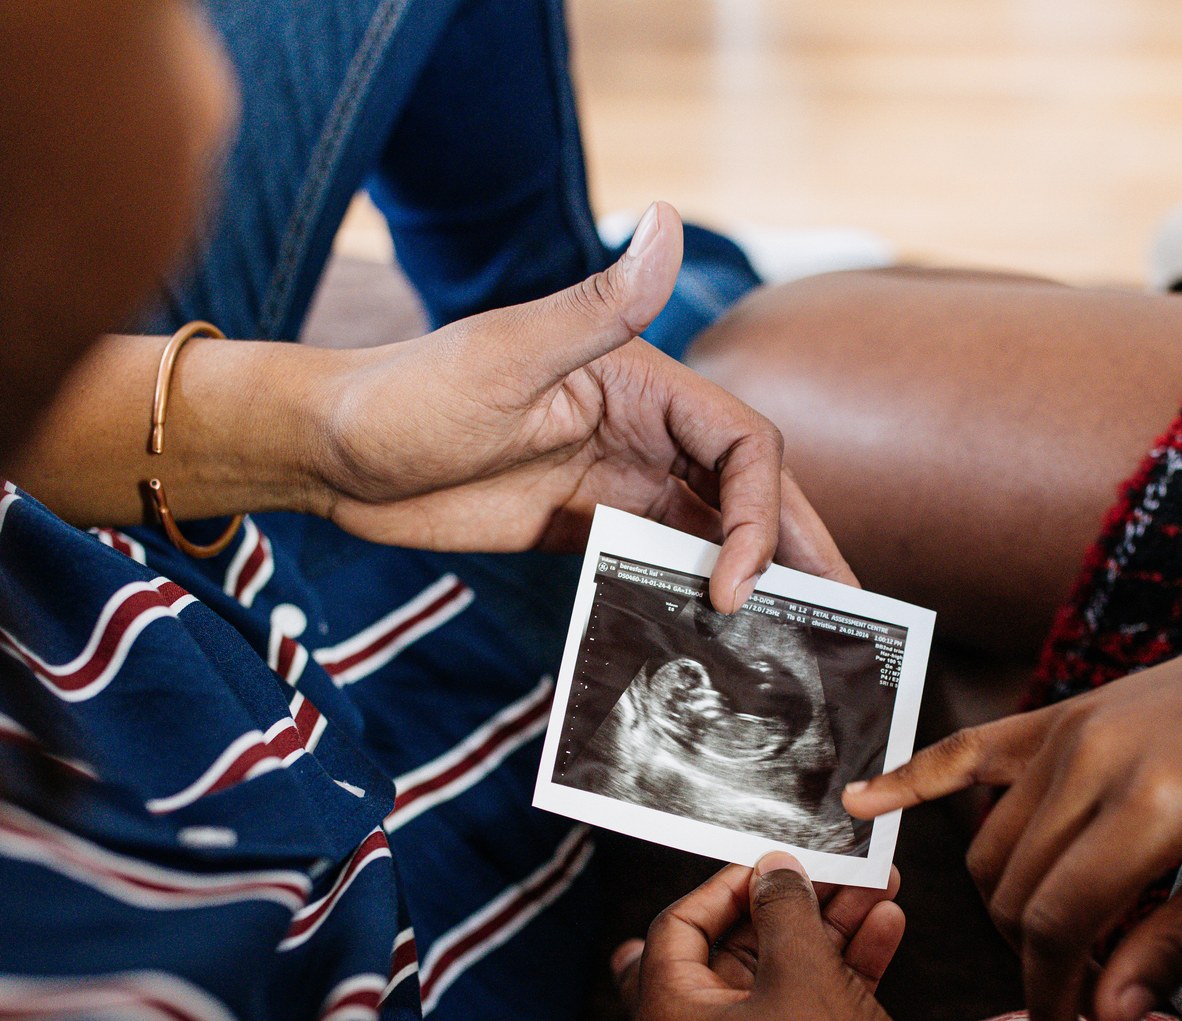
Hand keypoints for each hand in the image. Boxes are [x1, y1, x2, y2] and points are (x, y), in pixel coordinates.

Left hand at [314, 203, 850, 610]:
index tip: (737, 581)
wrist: (329, 454)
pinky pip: (659, 563)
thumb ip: (597, 307)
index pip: (743, 445)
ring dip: (759, 579)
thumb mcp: (505, 356)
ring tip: (806, 639)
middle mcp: (643, 429)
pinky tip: (719, 640)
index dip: (759, 513)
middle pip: (749, 492)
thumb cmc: (407, 395)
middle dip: (800, 548)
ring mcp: (616, 481)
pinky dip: (694, 597)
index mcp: (643, 380)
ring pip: (714, 532)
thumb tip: (667, 221)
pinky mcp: (582, 528)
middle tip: (852, 615)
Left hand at [615, 854, 947, 1020]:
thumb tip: (772, 869)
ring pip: (775, 977)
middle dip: (789, 904)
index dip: (730, 883)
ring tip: (882, 884)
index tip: (780, 860)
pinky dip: (838, 971)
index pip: (677, 927)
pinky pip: (800, 1013)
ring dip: (827, 928)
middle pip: (730, 949)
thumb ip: (783, 908)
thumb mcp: (806, 976)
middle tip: (831, 870)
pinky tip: (886, 926)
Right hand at [844, 603, 1181, 1020]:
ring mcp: (1070, 729)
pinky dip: (910, 780)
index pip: (1061, 921)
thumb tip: (1102, 1016)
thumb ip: (1180, 941)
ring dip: (1009, 909)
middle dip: (1035, 963)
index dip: (1051, 993)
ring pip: (992, 847)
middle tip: (1079, 1006)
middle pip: (1016, 891)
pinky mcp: (1064, 712)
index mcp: (1154, 803)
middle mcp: (1094, 760)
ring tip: (1065, 946)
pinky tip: (859, 804)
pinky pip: (969, 752)